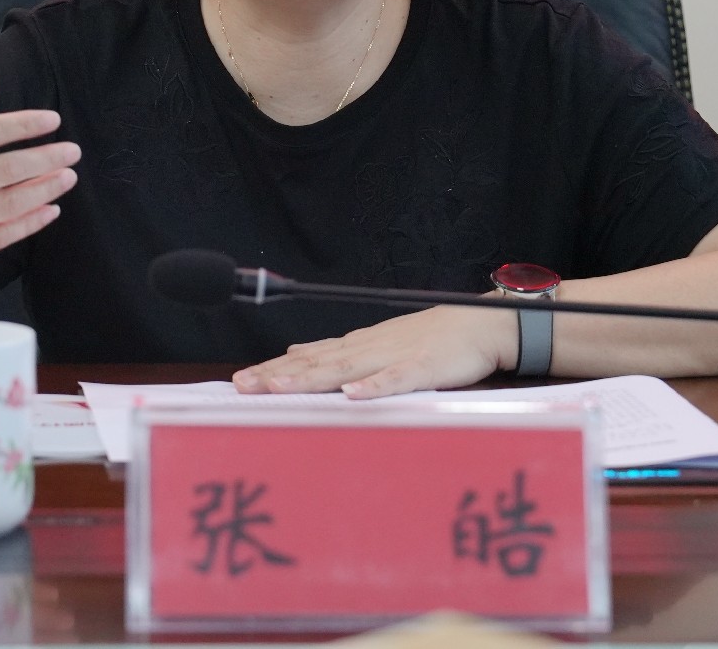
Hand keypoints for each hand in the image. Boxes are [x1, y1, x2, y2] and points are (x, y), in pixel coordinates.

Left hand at [231, 304, 517, 399]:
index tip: (239, 380)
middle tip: (242, 385)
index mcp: (356, 346)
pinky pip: (396, 379)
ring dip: (311, 378)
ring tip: (279, 387)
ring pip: (345, 369)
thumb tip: (293, 353)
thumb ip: (335, 351)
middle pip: (316, 364)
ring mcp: (394, 356)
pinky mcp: (424, 367)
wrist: (478, 323)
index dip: (272, 369)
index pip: (306, 359)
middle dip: (278, 375)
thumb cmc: (429, 337)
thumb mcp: (375, 341)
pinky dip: (374, 386)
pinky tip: (352, 394)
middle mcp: (367, 348)